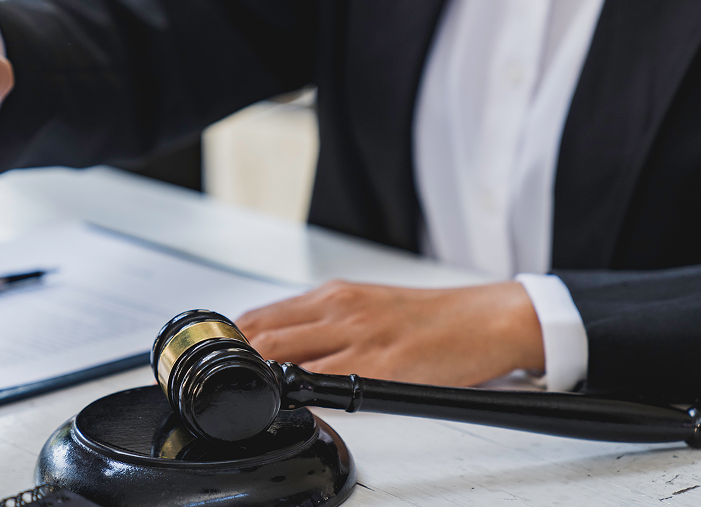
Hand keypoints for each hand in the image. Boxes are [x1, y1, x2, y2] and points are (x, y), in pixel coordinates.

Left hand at [235, 280, 544, 386]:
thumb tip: (280, 345)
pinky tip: (290, 404)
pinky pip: (328, 384)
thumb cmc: (431, 318)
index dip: (230, 341)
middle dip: (234, 362)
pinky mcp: (382, 367)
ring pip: (286, 357)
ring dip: (260, 378)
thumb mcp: (366, 306)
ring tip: (247, 395)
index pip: (262, 315)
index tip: (215, 361)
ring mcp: (359, 338)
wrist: (485, 319)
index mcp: (335, 295)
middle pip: (263, 335)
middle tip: (220, 384)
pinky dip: (301, 395)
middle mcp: (340, 310)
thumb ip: (324, 323)